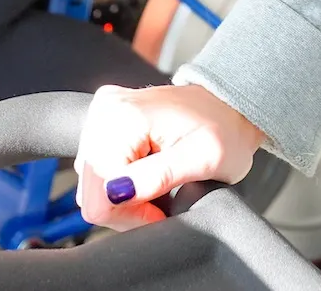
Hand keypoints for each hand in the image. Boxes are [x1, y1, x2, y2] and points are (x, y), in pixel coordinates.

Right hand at [76, 83, 263, 230]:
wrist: (228, 105)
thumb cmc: (225, 129)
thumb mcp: (205, 158)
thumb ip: (160, 176)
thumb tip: (118, 192)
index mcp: (123, 117)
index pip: (100, 196)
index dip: (132, 215)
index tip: (162, 209)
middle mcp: (104, 112)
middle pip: (92, 193)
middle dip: (128, 206)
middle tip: (162, 199)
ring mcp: (101, 116)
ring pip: (95, 186)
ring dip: (126, 195)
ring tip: (158, 184)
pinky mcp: (104, 123)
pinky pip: (100, 172)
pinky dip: (122, 182)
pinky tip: (146, 174)